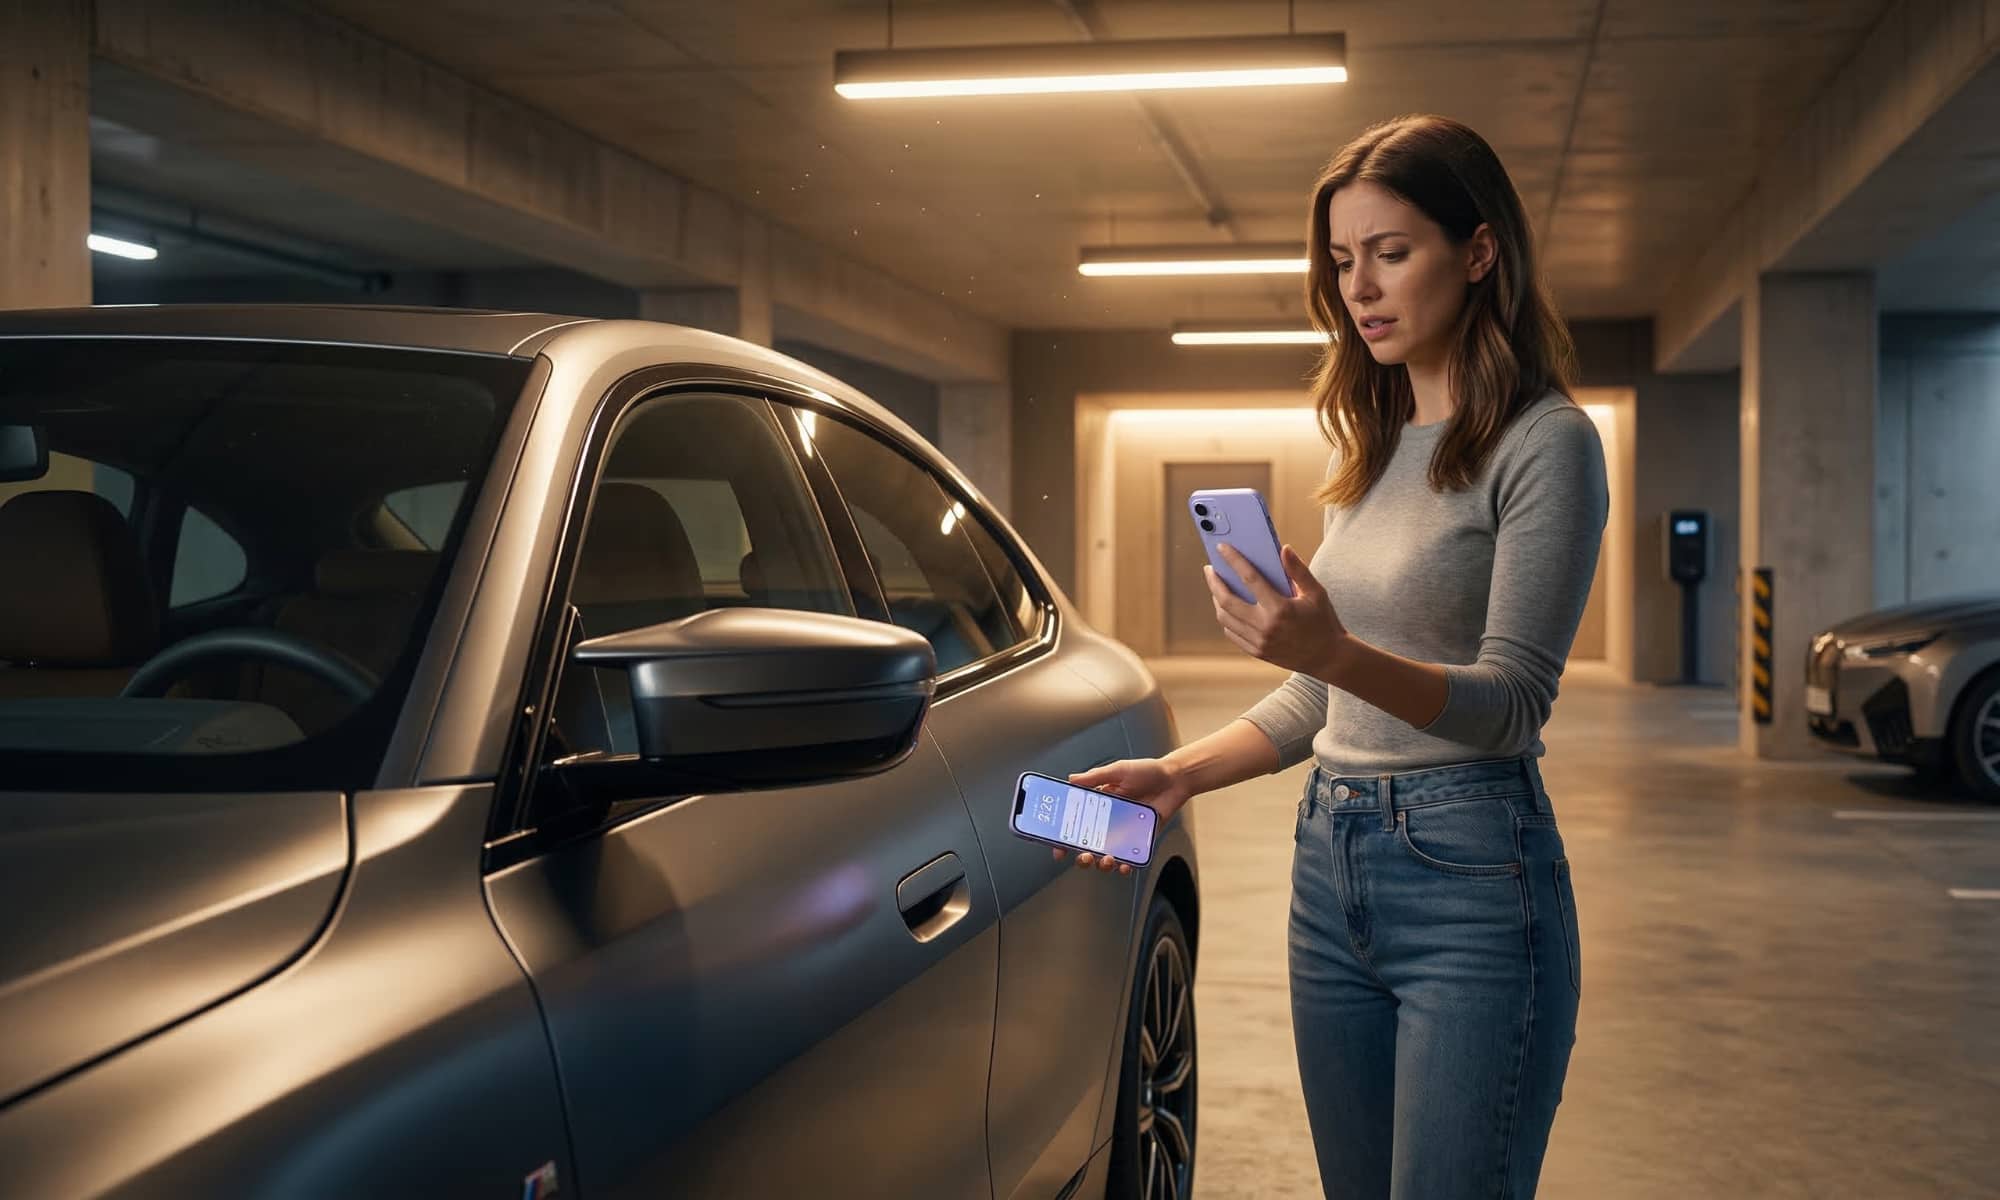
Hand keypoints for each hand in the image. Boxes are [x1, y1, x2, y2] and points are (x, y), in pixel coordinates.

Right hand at [1051, 758, 1192, 874]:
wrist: (1174, 779)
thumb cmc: (1146, 771)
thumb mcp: (1118, 770)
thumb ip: (1095, 777)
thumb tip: (1071, 780)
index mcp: (1097, 804)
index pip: (1074, 823)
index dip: (1063, 837)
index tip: (1058, 848)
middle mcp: (1107, 821)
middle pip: (1087, 845)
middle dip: (1081, 856)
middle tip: (1083, 856)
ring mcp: (1123, 832)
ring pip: (1106, 855)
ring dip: (1102, 863)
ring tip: (1106, 860)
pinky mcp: (1139, 839)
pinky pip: (1129, 857)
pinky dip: (1124, 865)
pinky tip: (1123, 866)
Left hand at [1207, 543, 1350, 681]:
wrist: (1328, 657)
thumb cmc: (1323, 622)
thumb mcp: (1316, 593)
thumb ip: (1298, 570)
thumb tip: (1283, 549)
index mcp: (1280, 608)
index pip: (1250, 578)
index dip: (1233, 560)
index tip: (1222, 548)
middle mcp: (1265, 626)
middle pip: (1227, 601)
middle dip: (1214, 582)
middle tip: (1210, 569)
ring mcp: (1259, 641)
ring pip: (1225, 618)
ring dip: (1216, 600)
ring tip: (1216, 587)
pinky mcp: (1257, 652)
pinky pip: (1232, 633)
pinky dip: (1226, 619)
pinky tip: (1226, 609)